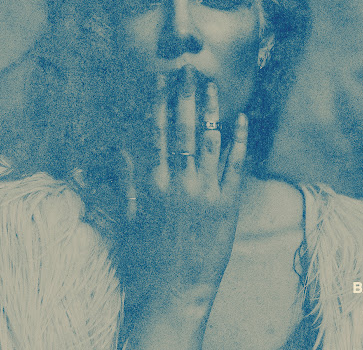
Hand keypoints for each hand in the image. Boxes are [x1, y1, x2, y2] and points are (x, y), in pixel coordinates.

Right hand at [126, 65, 247, 347]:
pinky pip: (236, 165)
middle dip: (186, 95)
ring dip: (212, 110)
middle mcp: (179, 180)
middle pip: (183, 128)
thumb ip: (126, 179)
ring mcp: (205, 191)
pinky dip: (240, 140)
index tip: (161, 79)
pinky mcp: (227, 205)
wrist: (171, 293)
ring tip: (213, 85)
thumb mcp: (127, 216)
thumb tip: (120, 148)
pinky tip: (242, 119)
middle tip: (190, 69)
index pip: (154, 131)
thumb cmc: (144, 258)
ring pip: (210, 140)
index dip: (158, 102)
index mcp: (152, 181)